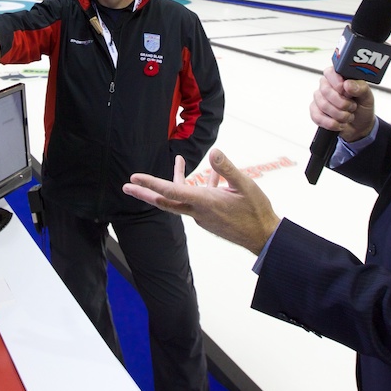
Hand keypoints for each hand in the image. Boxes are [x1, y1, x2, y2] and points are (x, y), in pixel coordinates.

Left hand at [123, 151, 280, 255]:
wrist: (264, 238)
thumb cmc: (257, 212)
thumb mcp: (246, 186)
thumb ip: (228, 169)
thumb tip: (214, 152)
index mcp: (205, 203)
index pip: (171, 191)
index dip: (151, 183)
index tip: (135, 178)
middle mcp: (199, 211)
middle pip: (166, 201)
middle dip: (145, 193)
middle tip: (127, 186)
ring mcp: (203, 216)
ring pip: (182, 198)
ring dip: (176, 181)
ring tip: (177, 160)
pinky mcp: (210, 217)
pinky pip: (197, 199)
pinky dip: (198, 186)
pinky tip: (212, 174)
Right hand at [310, 66, 375, 142]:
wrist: (360, 125)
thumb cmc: (362, 107)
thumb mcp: (367, 96)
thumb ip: (360, 87)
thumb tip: (348, 84)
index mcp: (338, 76)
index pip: (330, 73)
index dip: (338, 84)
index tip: (347, 93)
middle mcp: (326, 85)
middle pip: (326, 90)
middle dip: (342, 103)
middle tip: (352, 106)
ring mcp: (319, 98)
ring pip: (323, 105)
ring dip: (340, 115)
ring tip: (348, 116)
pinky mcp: (315, 111)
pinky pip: (318, 117)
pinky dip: (332, 123)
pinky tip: (339, 123)